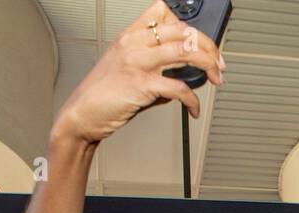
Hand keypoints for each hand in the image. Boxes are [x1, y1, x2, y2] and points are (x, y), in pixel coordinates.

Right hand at [51, 0, 224, 143]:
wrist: (81, 115)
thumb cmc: (102, 95)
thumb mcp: (125, 69)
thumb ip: (153, 67)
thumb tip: (181, 79)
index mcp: (130, 36)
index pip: (162, 12)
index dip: (186, 25)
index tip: (200, 43)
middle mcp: (134, 44)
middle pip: (182, 30)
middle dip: (208, 46)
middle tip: (218, 63)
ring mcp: (137, 62)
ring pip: (185, 51)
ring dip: (208, 64)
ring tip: (215, 78)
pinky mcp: (141, 85)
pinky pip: (179, 88)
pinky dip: (192, 100)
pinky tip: (193, 109)